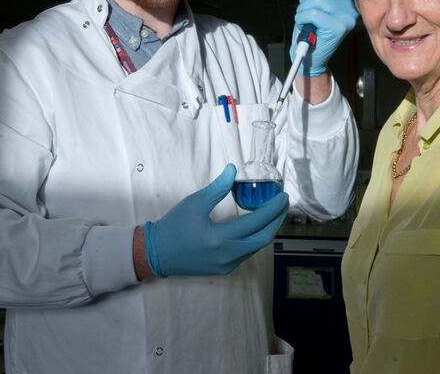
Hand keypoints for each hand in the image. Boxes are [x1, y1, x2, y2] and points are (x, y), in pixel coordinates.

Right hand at [144, 164, 288, 277]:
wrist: (157, 254)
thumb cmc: (174, 226)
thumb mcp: (194, 203)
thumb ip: (218, 188)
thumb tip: (234, 170)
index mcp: (219, 238)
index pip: (256, 222)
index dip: (272, 208)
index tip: (282, 196)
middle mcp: (227, 255)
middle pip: (264, 238)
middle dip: (277, 220)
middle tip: (283, 204)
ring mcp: (227, 265)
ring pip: (257, 247)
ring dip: (268, 230)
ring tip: (273, 213)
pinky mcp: (224, 269)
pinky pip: (247, 253)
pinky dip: (255, 238)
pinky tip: (256, 226)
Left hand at [290, 0, 357, 76]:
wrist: (310, 55)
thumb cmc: (313, 27)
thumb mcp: (320, 3)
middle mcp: (352, 8)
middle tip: (305, 9)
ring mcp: (347, 18)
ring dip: (304, 7)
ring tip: (304, 17)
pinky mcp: (338, 28)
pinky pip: (314, 13)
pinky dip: (302, 16)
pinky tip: (304, 23)